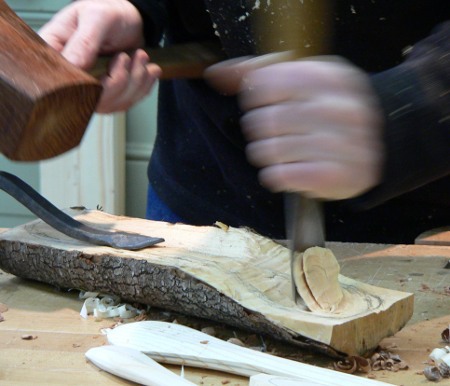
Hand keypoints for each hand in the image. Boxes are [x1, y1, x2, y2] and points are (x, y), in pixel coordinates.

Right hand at [39, 0, 160, 112]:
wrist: (131, 18)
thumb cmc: (110, 12)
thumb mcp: (97, 17)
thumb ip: (84, 41)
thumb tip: (73, 65)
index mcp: (57, 51)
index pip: (59, 82)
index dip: (83, 83)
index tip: (108, 69)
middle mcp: (71, 75)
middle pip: (89, 99)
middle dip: (118, 80)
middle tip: (127, 57)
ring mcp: (90, 88)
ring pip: (110, 103)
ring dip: (134, 82)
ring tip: (140, 57)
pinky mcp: (109, 95)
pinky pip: (125, 103)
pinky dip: (142, 87)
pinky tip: (146, 70)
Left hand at [206, 55, 384, 199]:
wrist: (381, 143)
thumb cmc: (329, 109)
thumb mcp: (303, 79)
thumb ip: (258, 73)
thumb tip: (215, 74)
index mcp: (330, 77)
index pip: (265, 83)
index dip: (254, 97)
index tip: (263, 103)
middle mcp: (340, 108)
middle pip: (264, 120)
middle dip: (256, 130)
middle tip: (270, 132)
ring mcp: (342, 144)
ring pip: (270, 151)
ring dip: (264, 154)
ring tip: (278, 151)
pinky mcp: (337, 176)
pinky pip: (282, 176)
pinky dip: (275, 175)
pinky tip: (284, 170)